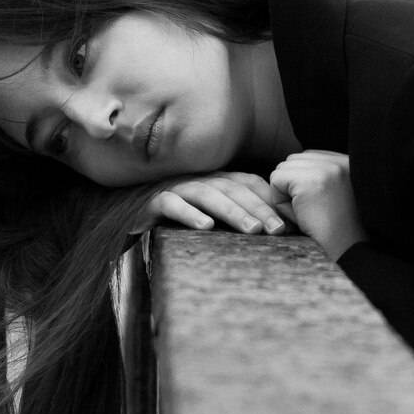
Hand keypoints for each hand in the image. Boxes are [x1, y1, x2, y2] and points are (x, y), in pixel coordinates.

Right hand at [137, 171, 291, 235]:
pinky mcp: (151, 203)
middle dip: (259, 208)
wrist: (122, 219)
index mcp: (215, 181)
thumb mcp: (207, 218)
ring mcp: (175, 189)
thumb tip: (275, 232)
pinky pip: (171, 204)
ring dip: (232, 211)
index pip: (248, 183)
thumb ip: (233, 219)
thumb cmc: (173, 222)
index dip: (270, 199)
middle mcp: (198, 180)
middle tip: (279, 229)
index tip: (291, 222)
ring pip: (208, 194)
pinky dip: (189, 214)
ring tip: (252, 230)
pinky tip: (205, 227)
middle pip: (233, 189)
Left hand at [268, 150, 367, 259]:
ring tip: (309, 213)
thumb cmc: (341, 234)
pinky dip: (281, 202)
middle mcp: (340, 160)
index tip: (320, 206)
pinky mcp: (310, 181)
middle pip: (293, 161)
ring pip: (282, 170)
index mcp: (350, 162)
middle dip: (293, 187)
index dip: (303, 183)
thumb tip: (286, 168)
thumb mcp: (336, 197)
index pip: (308, 157)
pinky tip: (302, 215)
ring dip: (287, 195)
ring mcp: (327, 168)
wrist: (350, 252)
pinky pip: (276, 181)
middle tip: (313, 212)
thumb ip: (320, 177)